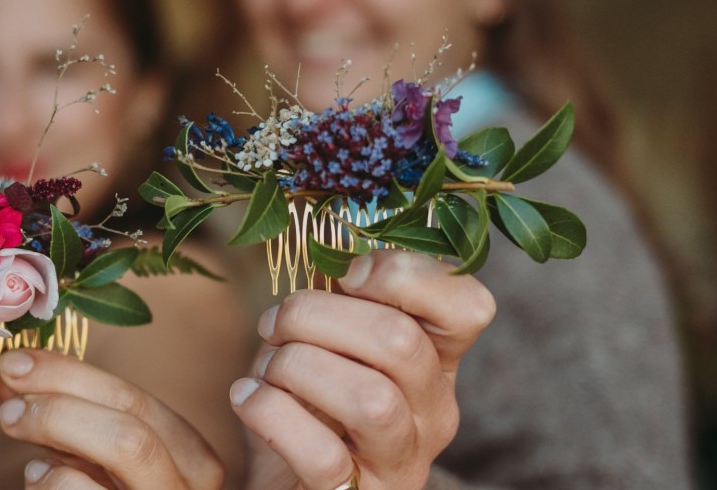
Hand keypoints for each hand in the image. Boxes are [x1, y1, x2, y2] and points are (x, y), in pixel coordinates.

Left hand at [0, 349, 224, 488]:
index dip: (74, 374)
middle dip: (63, 396)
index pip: (140, 403)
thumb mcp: (98, 463)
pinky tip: (37, 479)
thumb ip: (71, 421)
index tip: (16, 360)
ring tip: (15, 429)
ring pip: (130, 446)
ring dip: (58, 425)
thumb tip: (13, 370)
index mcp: (190, 463)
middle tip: (7, 394)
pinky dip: (54, 481)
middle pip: (136, 424)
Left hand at [230, 250, 494, 489]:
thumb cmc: (304, 401)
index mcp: (436, 360)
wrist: (281, 482)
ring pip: (372, 400)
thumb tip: (335, 249)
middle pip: (399, 341)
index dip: (405, 275)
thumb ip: (342, 296)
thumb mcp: (326, 338)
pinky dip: (271, 414)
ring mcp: (402, 461)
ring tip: (267, 369)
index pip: (469, 306)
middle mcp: (434, 412)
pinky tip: (247, 399)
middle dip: (317, 315)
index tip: (346, 274)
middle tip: (275, 323)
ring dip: (297, 367)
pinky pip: (322, 456)